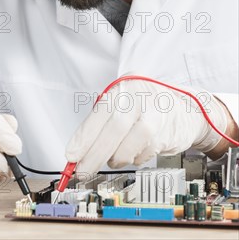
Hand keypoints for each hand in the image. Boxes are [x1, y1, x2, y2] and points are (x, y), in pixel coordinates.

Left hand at [65, 78, 226, 175]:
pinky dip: (133, 159)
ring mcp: (155, 114)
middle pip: (113, 130)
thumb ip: (103, 121)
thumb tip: (79, 150)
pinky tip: (134, 151)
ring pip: (127, 147)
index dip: (84, 137)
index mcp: (123, 86)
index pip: (99, 113)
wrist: (185, 110)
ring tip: (113, 158)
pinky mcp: (165, 134)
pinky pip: (141, 155)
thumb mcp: (123, 102)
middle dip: (94, 155)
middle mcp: (139, 96)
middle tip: (82, 171)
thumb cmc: (146, 106)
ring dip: (115, 159)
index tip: (71, 155)